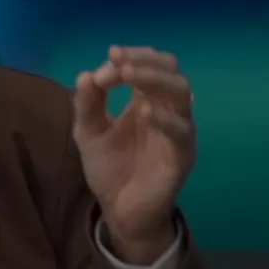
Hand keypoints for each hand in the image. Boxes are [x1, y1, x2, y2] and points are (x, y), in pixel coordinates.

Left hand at [72, 46, 196, 263]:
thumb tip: (86, 74)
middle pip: (171, 71)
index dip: (130, 58)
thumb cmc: (109, 168)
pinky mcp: (182, 156)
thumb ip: (87, 104)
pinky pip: (182, 131)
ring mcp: (178, 131)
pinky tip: (143, 112)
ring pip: (182, 92)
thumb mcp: (89, 133)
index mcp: (146, 99)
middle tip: (119, 64)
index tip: (108, 60)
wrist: (119, 211)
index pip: (150, 64)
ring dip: (154, 79)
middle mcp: (167, 109)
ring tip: (128, 75)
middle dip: (144, 61)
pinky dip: (165, 118)